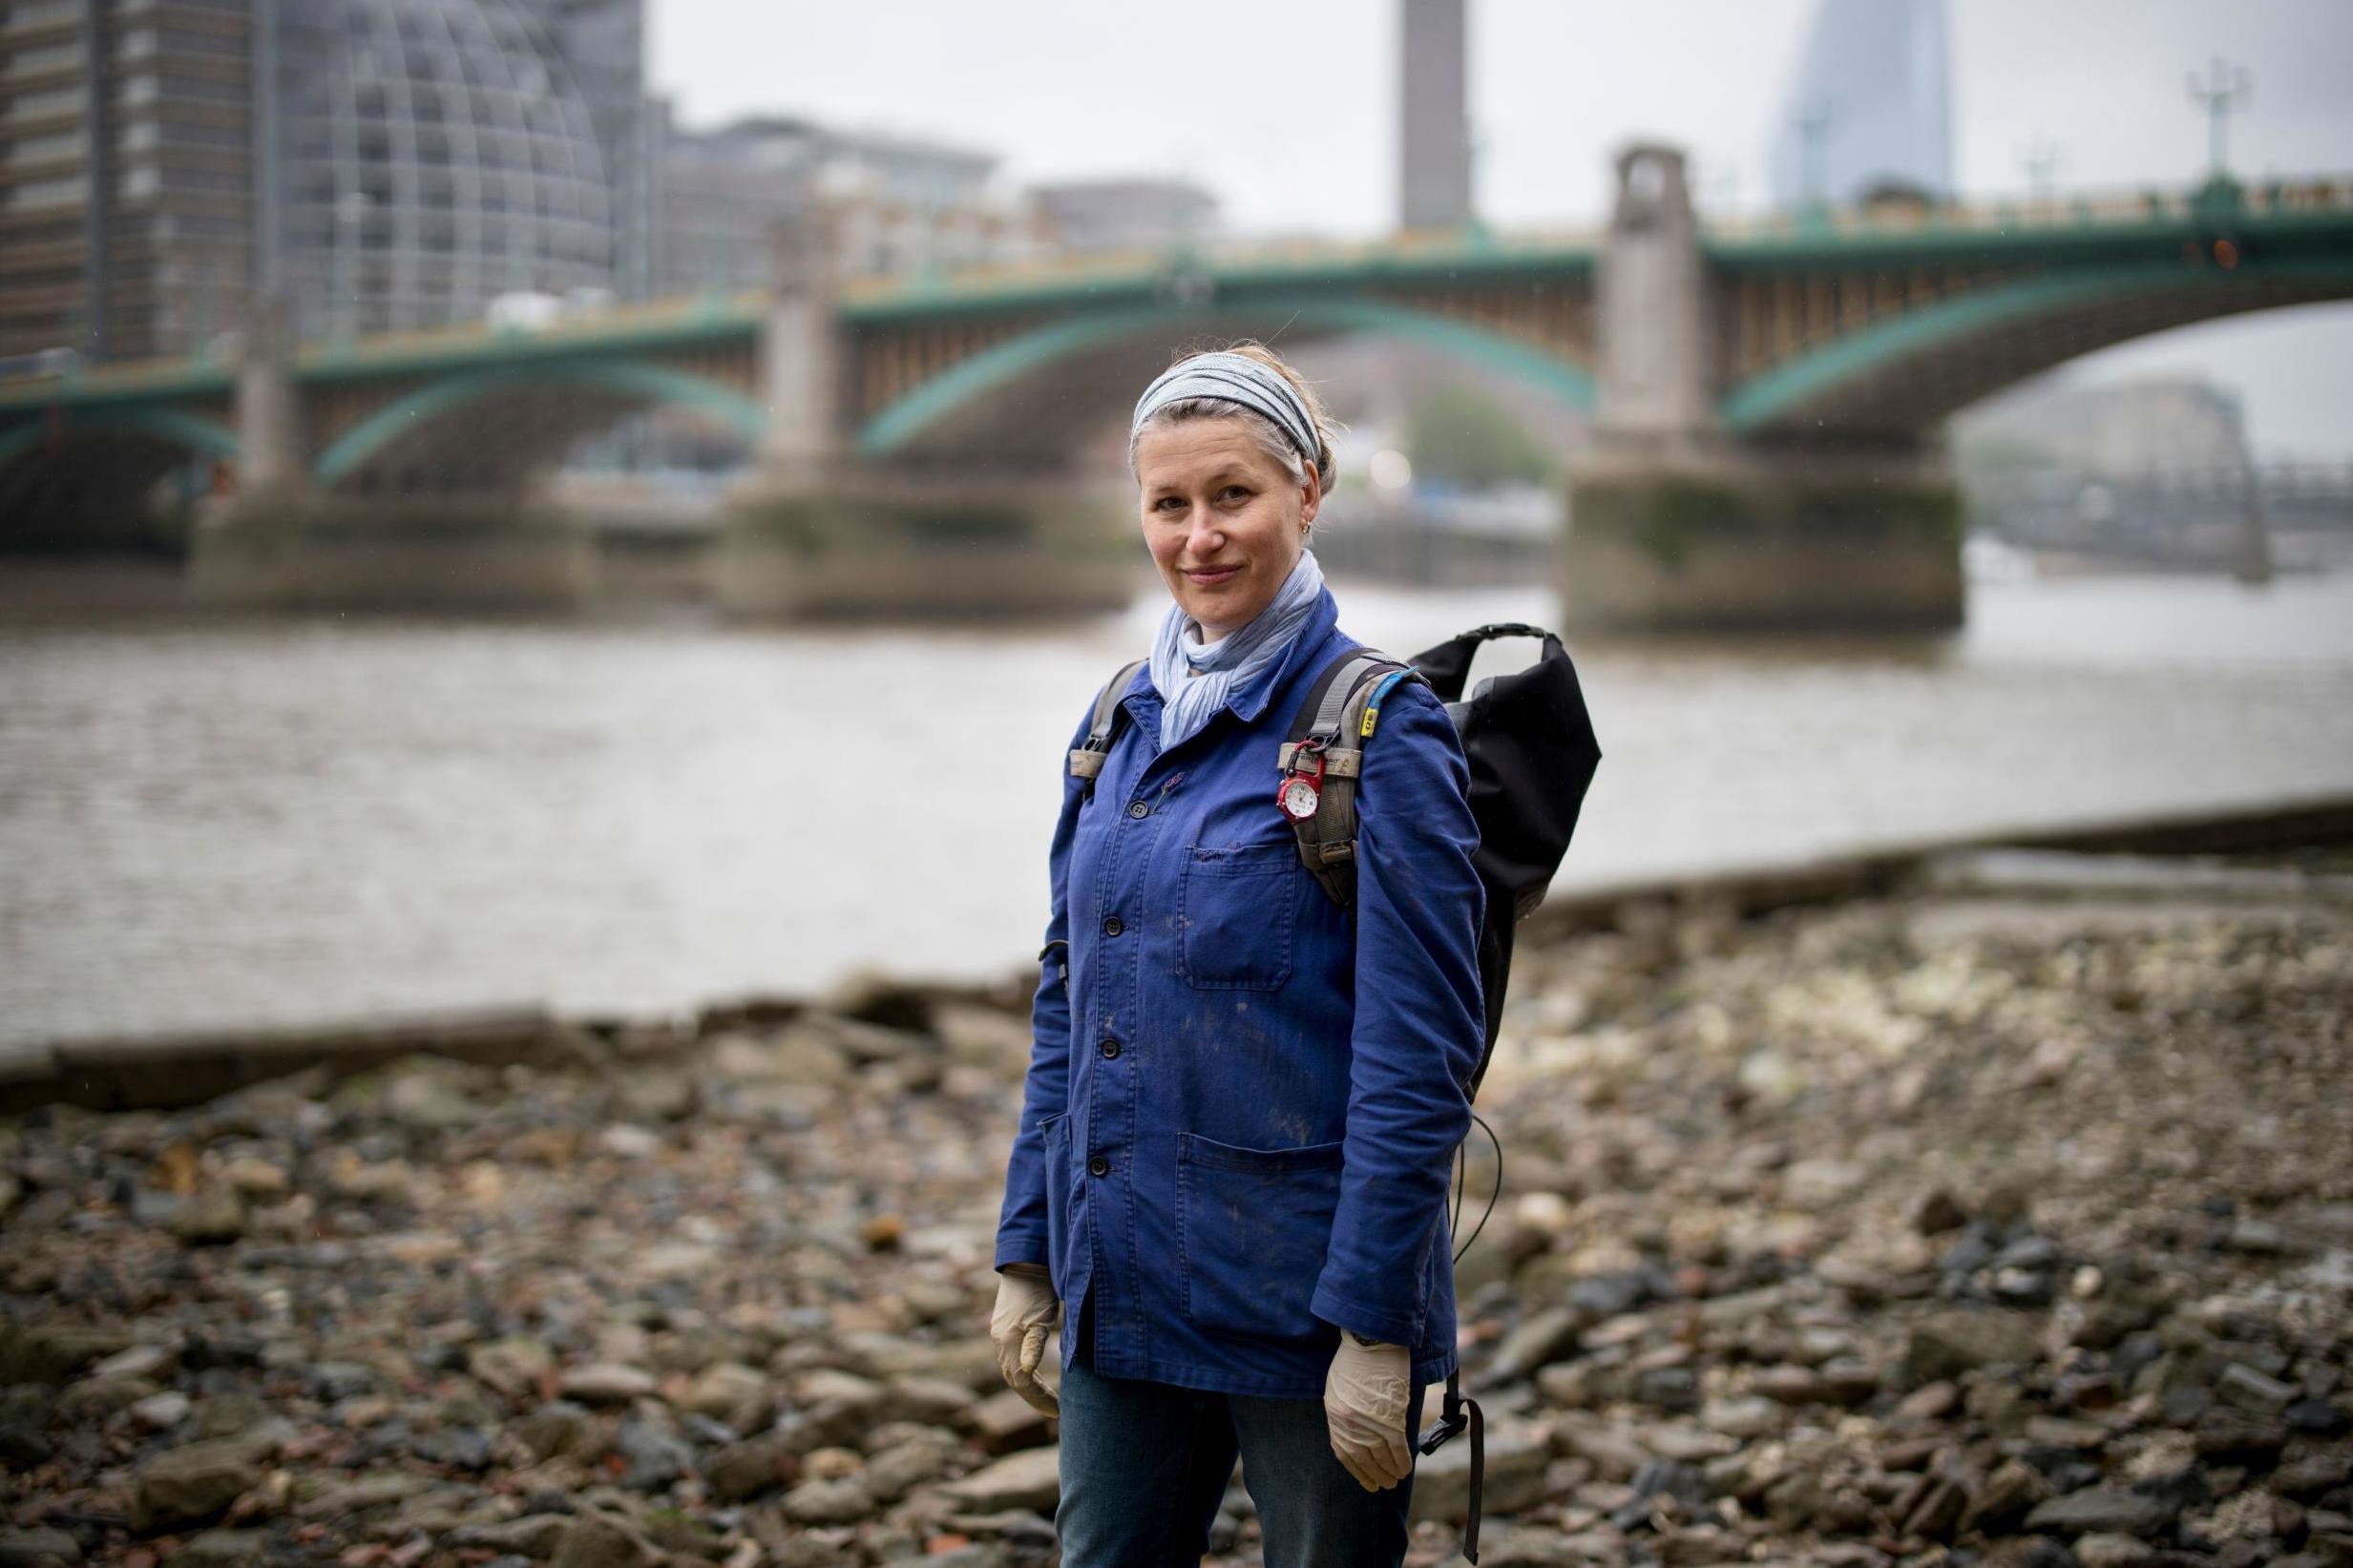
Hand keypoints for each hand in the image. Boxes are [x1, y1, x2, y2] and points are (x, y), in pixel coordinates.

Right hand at [990, 1264, 1060, 1416]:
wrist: (1026, 1261)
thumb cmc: (1037, 1288)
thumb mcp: (1040, 1316)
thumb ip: (1034, 1344)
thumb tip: (1026, 1372)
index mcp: (1008, 1341)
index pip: (1021, 1382)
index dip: (1039, 1399)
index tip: (1059, 1411)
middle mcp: (1001, 1341)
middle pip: (1015, 1380)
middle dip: (1035, 1398)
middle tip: (1057, 1411)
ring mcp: (1002, 1335)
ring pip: (1013, 1371)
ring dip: (1030, 1388)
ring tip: (1051, 1400)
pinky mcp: (1006, 1329)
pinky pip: (1014, 1360)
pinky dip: (1027, 1374)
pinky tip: (1038, 1377)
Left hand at [1325, 1333, 1412, 1490]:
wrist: (1371, 1338)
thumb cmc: (1356, 1357)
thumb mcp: (1340, 1387)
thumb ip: (1347, 1411)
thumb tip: (1361, 1431)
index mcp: (1335, 1414)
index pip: (1343, 1451)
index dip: (1356, 1469)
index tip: (1365, 1479)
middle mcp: (1349, 1423)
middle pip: (1363, 1457)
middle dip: (1374, 1475)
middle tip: (1383, 1485)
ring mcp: (1369, 1421)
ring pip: (1381, 1456)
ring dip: (1389, 1471)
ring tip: (1396, 1480)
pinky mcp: (1390, 1418)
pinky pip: (1397, 1447)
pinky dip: (1402, 1460)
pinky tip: (1406, 1469)